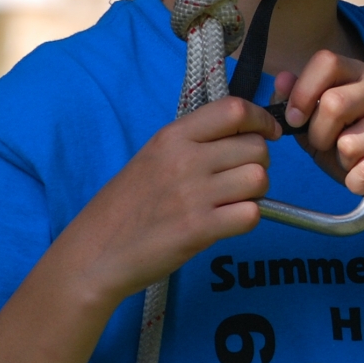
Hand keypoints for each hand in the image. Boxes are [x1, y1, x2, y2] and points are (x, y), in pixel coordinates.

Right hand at [59, 98, 279, 302]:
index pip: (234, 109)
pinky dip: (247, 219)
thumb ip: (192, 143)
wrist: (95, 252)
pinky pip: (251, 214)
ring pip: (259, 179)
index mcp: (172, 136)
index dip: (261, 120)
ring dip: (256, 193)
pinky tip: (227, 223)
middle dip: (259, 163)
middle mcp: (184, 159)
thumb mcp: (152, 158)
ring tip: (234, 202)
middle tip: (242, 179)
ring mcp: (193, 194)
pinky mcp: (199, 229)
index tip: (268, 133)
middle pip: (255, 147)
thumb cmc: (125, 207)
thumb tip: (240, 135)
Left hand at [275, 51, 363, 231]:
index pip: (325, 62)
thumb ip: (299, 108)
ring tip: (360, 163)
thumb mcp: (321, 132)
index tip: (294, 120)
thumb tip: (281, 80)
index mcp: (357, 75)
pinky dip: (358, 183)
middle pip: (333, 103)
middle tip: (331, 150)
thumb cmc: (359, 157)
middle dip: (321, 137)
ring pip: (349, 143)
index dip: (302, 92)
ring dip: (344, 165)